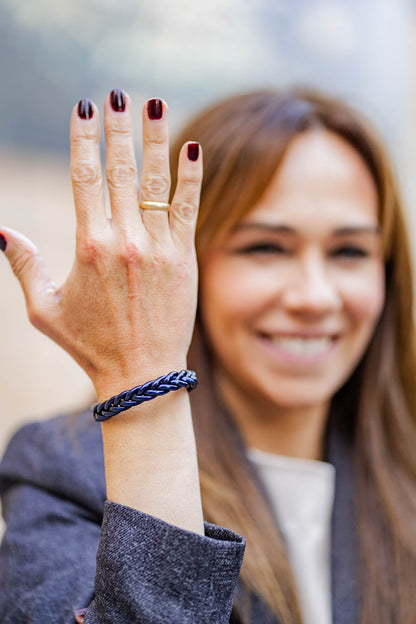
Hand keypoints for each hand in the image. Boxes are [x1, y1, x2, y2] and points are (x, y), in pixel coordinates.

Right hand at [0, 92, 201, 399]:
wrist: (142, 374)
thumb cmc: (91, 344)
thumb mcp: (45, 309)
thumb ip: (23, 266)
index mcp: (88, 246)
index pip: (83, 177)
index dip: (83, 138)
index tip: (84, 109)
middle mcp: (124, 240)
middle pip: (119, 169)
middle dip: (118, 127)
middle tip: (117, 94)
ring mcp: (158, 247)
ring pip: (155, 181)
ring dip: (155, 138)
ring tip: (155, 103)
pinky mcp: (184, 257)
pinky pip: (187, 207)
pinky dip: (190, 175)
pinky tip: (192, 145)